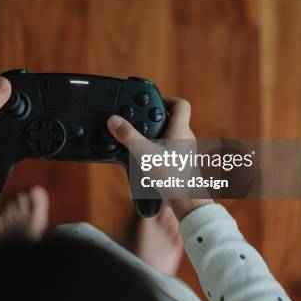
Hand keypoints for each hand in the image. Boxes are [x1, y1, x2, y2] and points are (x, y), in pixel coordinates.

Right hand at [106, 97, 212, 219]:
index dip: (167, 99)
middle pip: (173, 118)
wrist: (186, 201)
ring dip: (157, 133)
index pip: (181, 104)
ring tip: (140, 137)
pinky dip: (158, 147)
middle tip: (140, 119)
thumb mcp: (144, 153)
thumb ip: (128, 136)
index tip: (151, 101)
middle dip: (156, 117)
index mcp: (181, 129)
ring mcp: (185, 151)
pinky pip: (170, 147)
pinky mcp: (181, 162)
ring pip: (172, 133)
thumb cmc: (171, 177)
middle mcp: (186, 138)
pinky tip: (146, 156)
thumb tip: (114, 120)